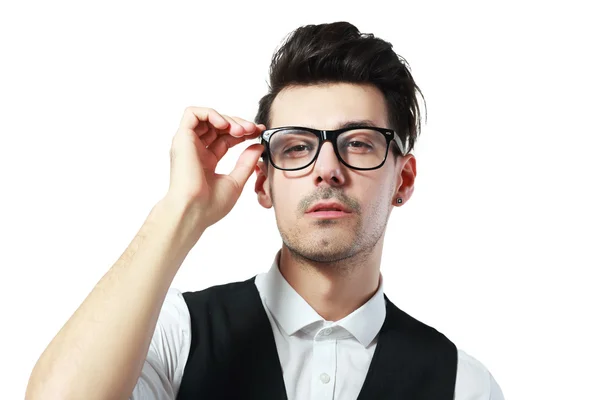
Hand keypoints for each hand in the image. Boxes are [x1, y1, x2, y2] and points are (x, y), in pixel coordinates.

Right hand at [165, 106, 265, 230]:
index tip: (259, 132)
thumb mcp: (236, 181)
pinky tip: (225, 125)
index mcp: (207, 162)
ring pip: (207, 117)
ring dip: (227, 119)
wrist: (193, 211)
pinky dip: (211, 114)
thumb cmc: (210, 205)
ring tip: (241, 130)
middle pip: (218, 127)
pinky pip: (192, 113)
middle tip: (253, 130)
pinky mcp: (181, 138)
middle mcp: (196, 151)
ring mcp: (188, 144)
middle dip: (239, 124)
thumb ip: (247, 162)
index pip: (226, 138)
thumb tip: (258, 146)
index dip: (244, 133)